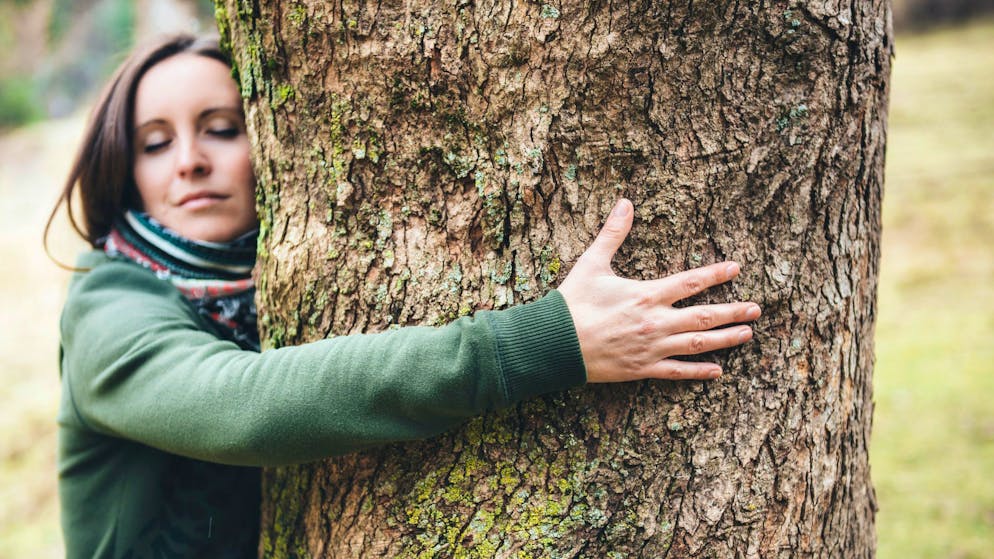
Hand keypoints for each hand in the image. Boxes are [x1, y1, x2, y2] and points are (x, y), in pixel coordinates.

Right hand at [557, 199, 760, 381]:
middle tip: (756, 309)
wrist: (555, 343)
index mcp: (646, 294)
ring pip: (698, 344)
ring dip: (725, 339)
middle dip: (733, 312)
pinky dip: (699, 371)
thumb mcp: (592, 263)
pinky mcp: (643, 368)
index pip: (691, 282)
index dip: (716, 274)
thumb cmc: (573, 303)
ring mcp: (652, 347)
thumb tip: (625, 203)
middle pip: (704, 316)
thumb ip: (613, 233)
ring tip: (747, 334)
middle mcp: (656, 321)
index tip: (736, 269)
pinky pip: (678, 371)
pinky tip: (718, 371)